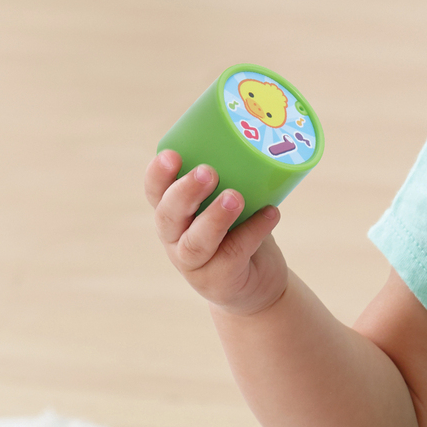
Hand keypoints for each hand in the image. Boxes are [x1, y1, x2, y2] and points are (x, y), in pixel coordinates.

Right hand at [144, 151, 287, 316]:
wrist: (257, 286)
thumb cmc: (240, 233)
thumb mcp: (231, 206)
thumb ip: (235, 181)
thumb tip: (260, 139)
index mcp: (173, 214)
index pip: (155, 193)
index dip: (158, 175)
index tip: (171, 155)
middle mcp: (175, 240)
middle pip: (169, 216)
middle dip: (185, 192)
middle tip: (208, 172)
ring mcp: (194, 265)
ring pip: (196, 242)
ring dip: (215, 217)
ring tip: (235, 197)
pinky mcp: (219, 281)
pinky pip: (234, 255)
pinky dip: (254, 231)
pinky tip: (271, 213)